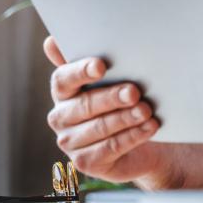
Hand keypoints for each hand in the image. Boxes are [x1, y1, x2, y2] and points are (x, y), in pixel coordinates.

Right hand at [43, 36, 176, 186]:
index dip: (81, 71)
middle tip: (135, 91)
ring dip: (126, 118)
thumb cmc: (125, 99)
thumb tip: (53, 40)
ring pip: (100, 128)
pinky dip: (133, 136)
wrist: (143, 136)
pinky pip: (110, 148)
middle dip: (112, 97)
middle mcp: (61, 116)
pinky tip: (149, 126)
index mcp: (64, 91)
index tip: (102, 65)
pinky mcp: (86, 162)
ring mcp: (71, 142)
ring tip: (147, 110)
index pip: (63, 78)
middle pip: (85, 105)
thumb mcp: (114, 76)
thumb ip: (89, 57)